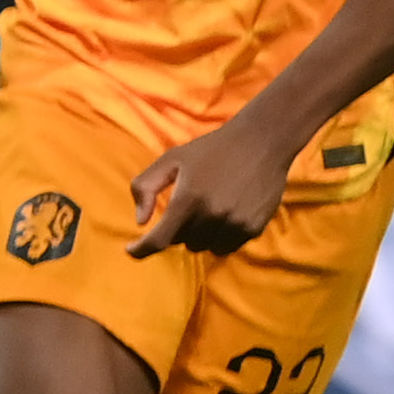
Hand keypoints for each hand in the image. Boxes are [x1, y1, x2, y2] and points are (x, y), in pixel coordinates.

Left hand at [129, 115, 292, 257]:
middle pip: (181, 242)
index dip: (142, 250)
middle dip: (176, 229)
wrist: (263, 142)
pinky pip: (227, 246)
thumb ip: (146, 187)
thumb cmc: (211, 149)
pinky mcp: (254, 228)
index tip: (131, 251)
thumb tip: (140, 221)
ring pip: (204, 247)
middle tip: (186, 206)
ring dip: (198, 235)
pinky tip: (223, 215)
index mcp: (188, 199)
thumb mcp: (171, 159)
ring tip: (206, 210)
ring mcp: (235, 224)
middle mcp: (212, 216)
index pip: (160, 240)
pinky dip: (219, 237)